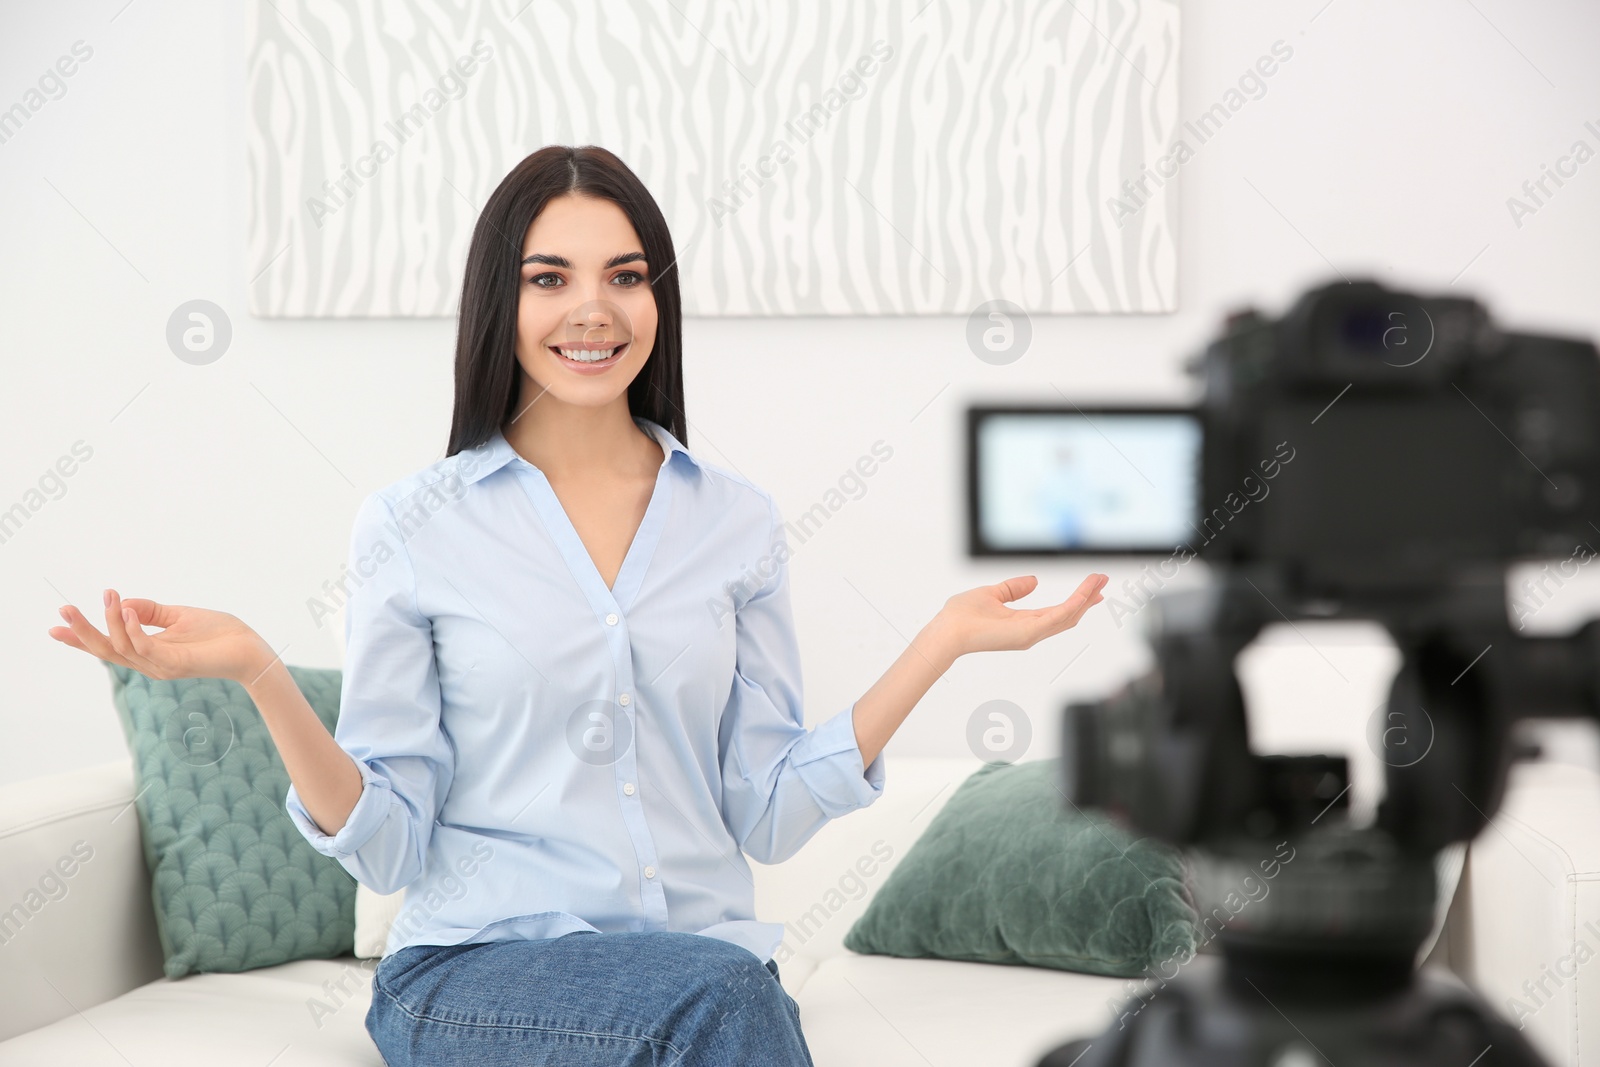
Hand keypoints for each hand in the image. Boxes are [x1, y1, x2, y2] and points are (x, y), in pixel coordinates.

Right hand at [48, 588, 277, 686]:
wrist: (250, 649)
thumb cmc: (219, 633)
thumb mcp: (179, 616)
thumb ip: (151, 611)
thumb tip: (124, 603)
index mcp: (149, 652)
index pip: (109, 646)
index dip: (81, 639)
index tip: (55, 627)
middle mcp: (150, 663)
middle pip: (107, 651)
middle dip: (83, 632)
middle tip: (64, 611)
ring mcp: (161, 666)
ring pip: (123, 648)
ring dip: (111, 621)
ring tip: (108, 596)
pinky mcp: (176, 664)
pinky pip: (146, 648)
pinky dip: (134, 629)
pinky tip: (127, 611)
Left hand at [933, 572, 1107, 658]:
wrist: (948, 629)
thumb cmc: (962, 615)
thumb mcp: (992, 594)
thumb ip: (1013, 588)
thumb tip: (1033, 580)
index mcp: (1023, 622)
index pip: (1057, 611)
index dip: (1076, 599)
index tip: (1092, 586)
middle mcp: (1031, 631)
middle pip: (1068, 615)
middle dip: (1087, 598)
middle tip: (1104, 581)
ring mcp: (1032, 634)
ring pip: (1068, 615)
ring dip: (1085, 597)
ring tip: (1100, 580)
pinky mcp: (1029, 633)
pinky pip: (1058, 617)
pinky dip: (1074, 604)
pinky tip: (1085, 592)